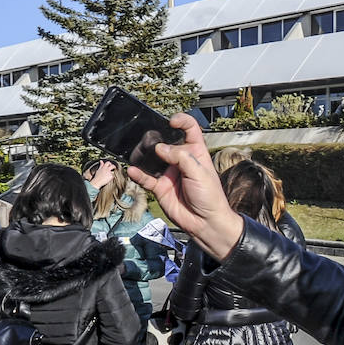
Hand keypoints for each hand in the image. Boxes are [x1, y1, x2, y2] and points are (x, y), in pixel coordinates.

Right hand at [127, 113, 244, 259]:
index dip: (181, 121)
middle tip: (153, 142)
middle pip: (166, 142)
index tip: (172, 122)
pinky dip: (138, 174)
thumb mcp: (200, 173)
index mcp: (196, 153)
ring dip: (145, 155)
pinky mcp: (160, 188)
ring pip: (152, 159)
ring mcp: (169, 173)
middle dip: (158, 139)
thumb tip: (161, 148)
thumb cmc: (210, 197)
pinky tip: (133, 170)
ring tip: (141, 154)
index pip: (189, 129)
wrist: (206, 223)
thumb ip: (181, 157)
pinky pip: (146, 178)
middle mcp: (181, 160)